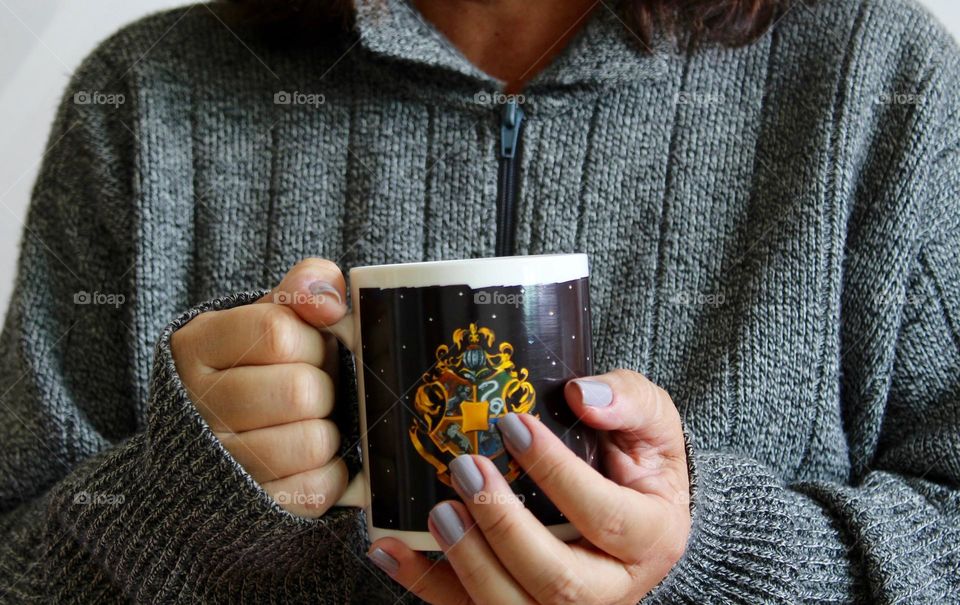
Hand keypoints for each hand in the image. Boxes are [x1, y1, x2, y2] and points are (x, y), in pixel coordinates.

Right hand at [171, 258, 348, 516]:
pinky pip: (316, 488)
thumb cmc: (259, 367)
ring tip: (310, 424)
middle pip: (300, 391)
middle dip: (324, 389)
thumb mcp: (270, 315)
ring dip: (328, 432)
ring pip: (312, 442)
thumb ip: (303, 288)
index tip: (308, 349)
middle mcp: (195, 406)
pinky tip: (311, 460)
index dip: (312, 341)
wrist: (214, 445)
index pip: (277, 331)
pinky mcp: (246, 508)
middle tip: (313, 391)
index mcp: (196, 346)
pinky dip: (330, 473)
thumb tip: (330, 300)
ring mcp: (216, 463)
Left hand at [367, 369, 690, 603]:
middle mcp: (613, 586)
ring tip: (438, 511)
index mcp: (652, 538)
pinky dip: (424, 583)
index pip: (607, 517)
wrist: (637, 511)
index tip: (514, 426)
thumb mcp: (654, 424)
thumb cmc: (640, 463)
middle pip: (559, 583)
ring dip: (468, 564)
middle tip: (466, 470)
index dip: (559, 475)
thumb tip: (582, 395)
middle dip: (504, 528)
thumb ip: (630, 401)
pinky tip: (391, 549)